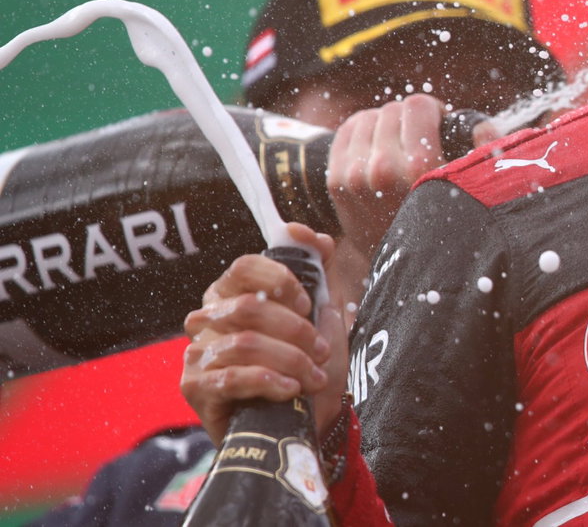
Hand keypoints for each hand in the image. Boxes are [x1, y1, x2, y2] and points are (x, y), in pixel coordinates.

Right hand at [181, 223, 346, 445]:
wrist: (305, 422)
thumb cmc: (309, 365)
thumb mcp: (324, 315)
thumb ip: (320, 270)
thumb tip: (308, 232)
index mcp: (233, 294)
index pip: (243, 266)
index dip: (279, 280)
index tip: (307, 304)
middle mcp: (208, 319)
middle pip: (248, 308)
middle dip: (296, 331)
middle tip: (321, 351)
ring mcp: (197, 353)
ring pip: (244, 344)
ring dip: (290, 361)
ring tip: (313, 377)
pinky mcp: (195, 387)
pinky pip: (231, 377)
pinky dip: (268, 381)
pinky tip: (289, 389)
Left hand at [324, 95, 500, 309]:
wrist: (406, 267)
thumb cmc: (446, 224)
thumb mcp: (474, 186)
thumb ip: (487, 148)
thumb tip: (483, 125)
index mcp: (417, 165)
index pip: (417, 105)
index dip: (434, 110)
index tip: (439, 125)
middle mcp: (381, 168)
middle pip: (392, 110)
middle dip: (410, 120)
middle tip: (421, 139)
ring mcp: (353, 175)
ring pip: (368, 118)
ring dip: (386, 126)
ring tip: (399, 144)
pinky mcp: (336, 181)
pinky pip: (346, 131)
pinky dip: (362, 132)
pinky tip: (377, 147)